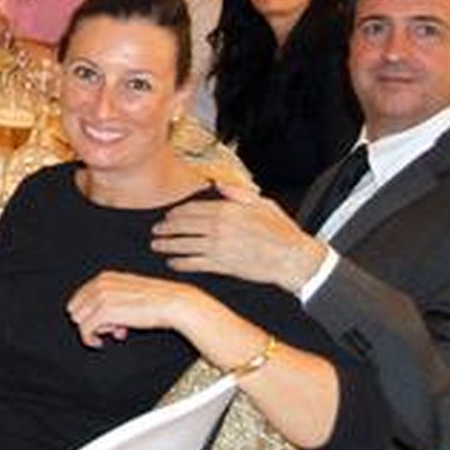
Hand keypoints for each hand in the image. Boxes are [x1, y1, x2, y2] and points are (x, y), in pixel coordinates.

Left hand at [66, 271, 214, 348]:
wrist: (173, 303)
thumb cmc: (157, 300)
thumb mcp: (130, 294)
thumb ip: (113, 303)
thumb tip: (107, 324)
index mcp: (105, 277)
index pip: (80, 297)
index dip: (91, 312)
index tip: (106, 321)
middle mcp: (100, 284)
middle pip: (77, 309)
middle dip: (92, 320)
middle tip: (113, 328)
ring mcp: (101, 297)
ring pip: (80, 320)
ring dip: (95, 330)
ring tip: (116, 332)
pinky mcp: (104, 312)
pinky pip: (84, 330)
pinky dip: (89, 340)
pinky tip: (99, 344)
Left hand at [150, 182, 326, 292]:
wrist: (293, 258)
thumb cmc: (282, 232)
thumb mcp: (263, 204)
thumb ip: (238, 193)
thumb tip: (220, 184)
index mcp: (228, 210)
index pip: (193, 209)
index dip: (177, 213)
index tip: (169, 215)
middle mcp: (219, 227)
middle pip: (183, 225)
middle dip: (166, 228)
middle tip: (156, 230)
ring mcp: (218, 247)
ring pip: (184, 244)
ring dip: (167, 245)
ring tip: (156, 245)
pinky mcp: (221, 265)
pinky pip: (194, 263)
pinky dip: (180, 263)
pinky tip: (172, 263)